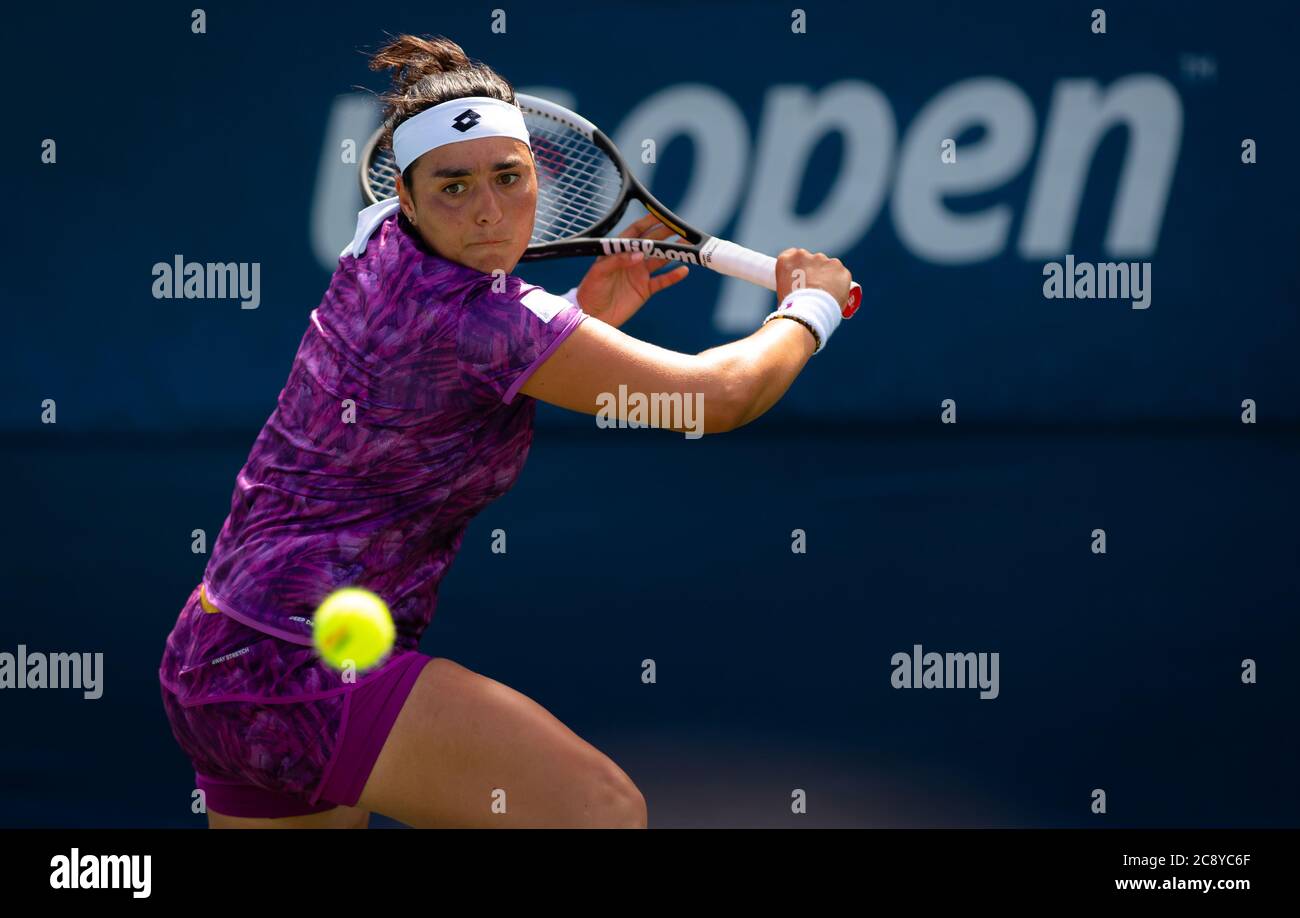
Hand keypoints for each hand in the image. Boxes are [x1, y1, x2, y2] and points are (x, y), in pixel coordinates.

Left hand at [576, 213, 690, 327]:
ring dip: (673, 252)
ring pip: (661, 259)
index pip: (635, 233)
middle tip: (680, 227)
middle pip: (652, 243)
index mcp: (618, 251)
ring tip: (687, 244)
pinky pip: (662, 281)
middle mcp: (631, 260)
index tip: (661, 215)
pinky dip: (673, 276)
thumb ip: (618, 260)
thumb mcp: (599, 272)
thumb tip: (640, 254)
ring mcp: (640, 275)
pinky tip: (683, 270)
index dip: (648, 223)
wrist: (592, 316)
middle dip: (666, 234)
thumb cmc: (591, 291)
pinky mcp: (645, 290)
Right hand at [774, 248, 851, 306]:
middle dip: (814, 271)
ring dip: (827, 276)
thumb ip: (789, 286)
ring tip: (826, 295)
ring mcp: (823, 260)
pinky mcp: (839, 267)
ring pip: (827, 266)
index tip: (800, 277)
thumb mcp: (781, 295)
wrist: (808, 313)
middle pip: (811, 260)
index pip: (792, 255)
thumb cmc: (792, 309)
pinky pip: (841, 274)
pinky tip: (836, 294)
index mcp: (787, 260)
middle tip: (814, 289)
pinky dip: (840, 282)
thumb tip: (797, 294)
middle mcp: (804, 255)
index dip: (798, 267)